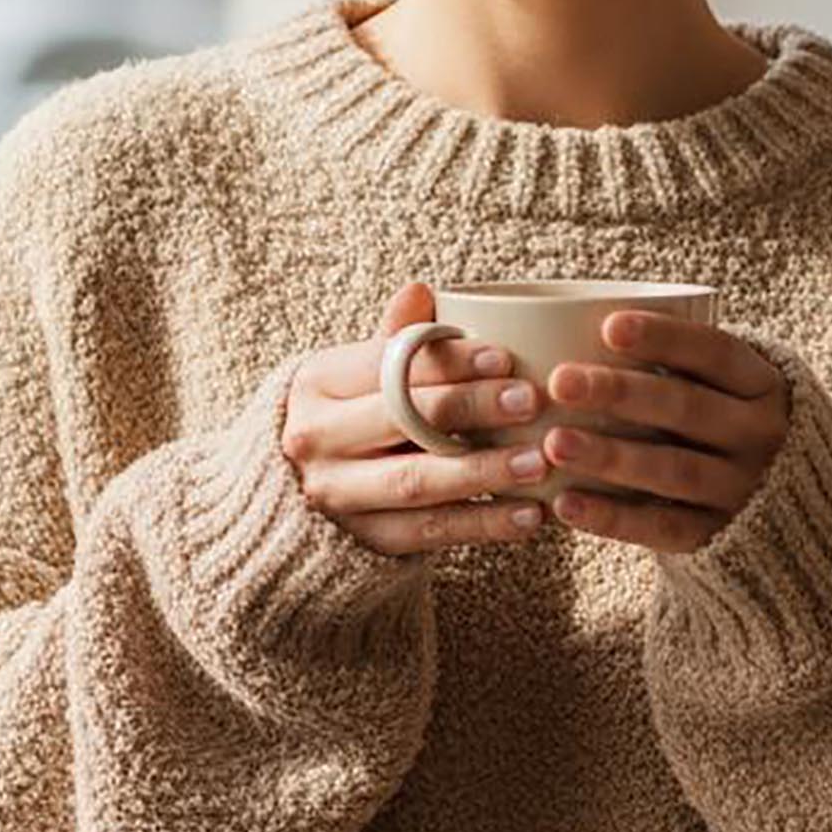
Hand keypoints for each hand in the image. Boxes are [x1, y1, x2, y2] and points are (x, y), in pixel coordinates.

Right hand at [279, 281, 555, 555]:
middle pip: (403, 420)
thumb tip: (420, 291)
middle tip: (531, 400)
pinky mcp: (362, 540)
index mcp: (318, 382)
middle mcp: (316, 438)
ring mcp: (335, 495)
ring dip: (484, 472)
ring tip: (539, 462)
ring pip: (417, 481)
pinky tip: (529, 514)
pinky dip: (482, 525)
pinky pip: (429, 532)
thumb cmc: (348, 414)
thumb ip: (395, 338)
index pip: (389, 366)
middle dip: (471, 408)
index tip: (506, 355)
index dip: (449, 361)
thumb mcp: (358, 373)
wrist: (293, 490)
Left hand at [542, 307, 790, 553]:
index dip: (665, 337)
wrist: (780, 499)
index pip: (715, 352)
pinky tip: (565, 502)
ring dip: (609, 457)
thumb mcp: (719, 384)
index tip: (608, 326)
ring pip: (673, 470)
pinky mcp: (719, 536)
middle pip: (687, 408)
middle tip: (560, 381)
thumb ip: (672, 363)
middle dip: (621, 393)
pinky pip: (663, 527)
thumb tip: (570, 329)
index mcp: (761, 384)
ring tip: (552, 443)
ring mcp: (742, 489)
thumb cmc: (718, 416)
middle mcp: (760, 435)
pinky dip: (612, 518)